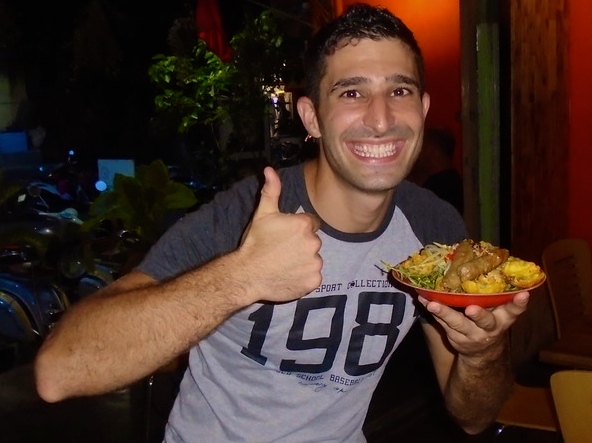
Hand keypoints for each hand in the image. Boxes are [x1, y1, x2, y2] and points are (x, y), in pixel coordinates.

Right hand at [237, 167, 322, 303]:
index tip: (284, 236)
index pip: (311, 223)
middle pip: (313, 241)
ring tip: (285, 264)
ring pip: (314, 259)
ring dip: (304, 261)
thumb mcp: (262, 214)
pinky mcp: (314, 281)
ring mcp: (314, 264)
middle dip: (302, 244)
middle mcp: (313, 243)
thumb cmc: (254, 243)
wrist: (247, 275)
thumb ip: (271, 190)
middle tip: (282, 251)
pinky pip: (314, 276)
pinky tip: (289, 275)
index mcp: (303, 225)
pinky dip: (304, 277)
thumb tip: (270, 169)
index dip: (297, 229)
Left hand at [418, 291, 529, 356]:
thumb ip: (497, 295)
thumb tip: (486, 262)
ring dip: (444, 312)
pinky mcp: (455, 337)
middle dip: (479, 315)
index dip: (519, 303)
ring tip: (432, 304)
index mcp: (504, 318)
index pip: (515, 311)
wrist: (482, 353)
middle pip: (485, 322)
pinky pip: (442, 322)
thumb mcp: (499, 311)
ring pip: (457, 323)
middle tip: (471, 309)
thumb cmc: (490, 321)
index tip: (523, 294)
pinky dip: (432, 310)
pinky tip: (423, 300)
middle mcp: (490, 328)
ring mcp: (471, 335)